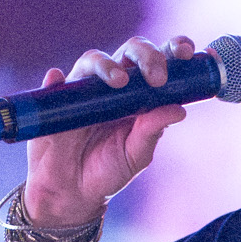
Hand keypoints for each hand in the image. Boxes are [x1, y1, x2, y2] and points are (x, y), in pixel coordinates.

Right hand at [23, 33, 195, 227]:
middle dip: (146, 55)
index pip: (157, 62)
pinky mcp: (56, 99)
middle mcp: (112, 84)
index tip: (186, 52)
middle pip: (129, 52)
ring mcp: (83, 88)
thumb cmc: (109, 170)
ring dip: (106, 65)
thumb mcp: (136, 155)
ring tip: (118, 81)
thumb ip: (153, 131)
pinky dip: (56, 79)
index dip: (171, 50)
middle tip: (156, 77)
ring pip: (93, 60)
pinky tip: (58, 79)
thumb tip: (180, 110)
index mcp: (139, 93)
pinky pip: (54, 83)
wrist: (74, 192)